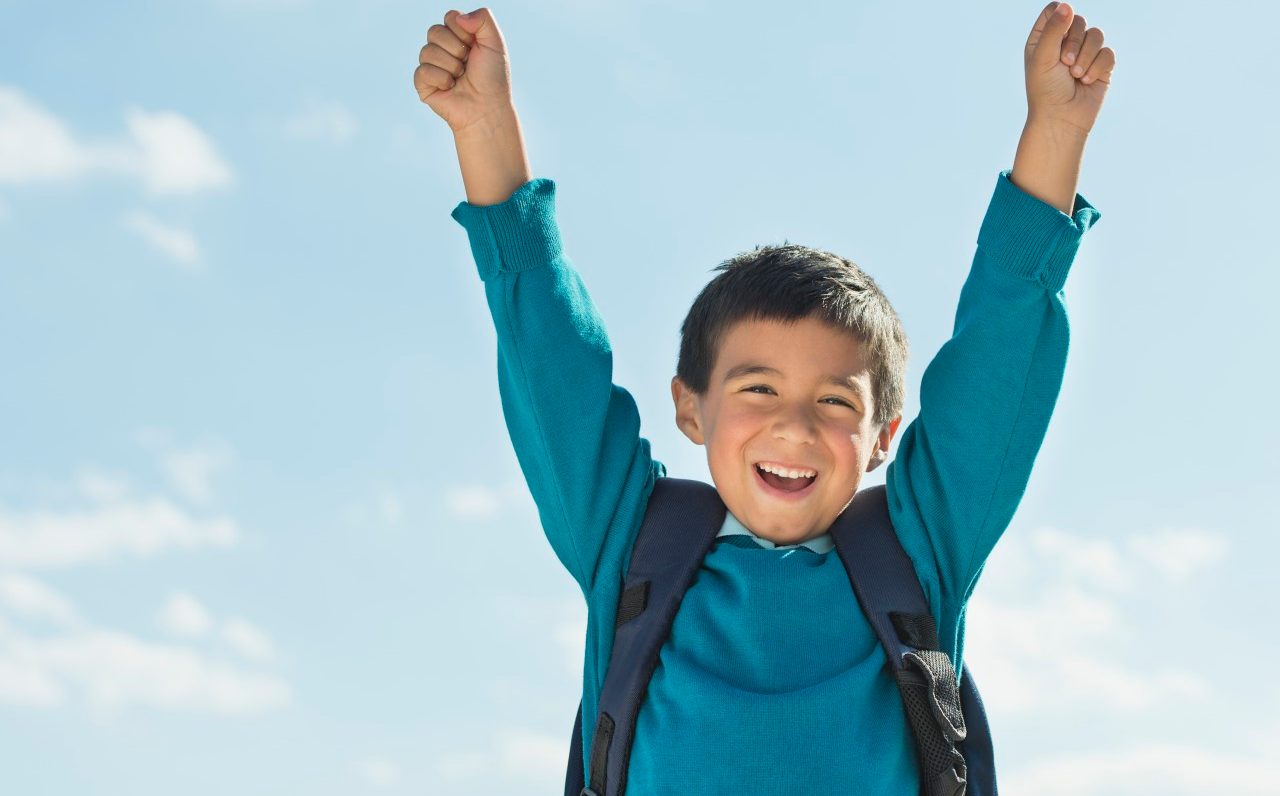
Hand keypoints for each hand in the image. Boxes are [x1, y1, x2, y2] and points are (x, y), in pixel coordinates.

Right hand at [415, 8, 514, 134]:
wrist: (487, 107)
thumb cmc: (492, 77)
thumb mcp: (495, 43)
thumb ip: (483, 18)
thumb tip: (458, 18)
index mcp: (458, 36)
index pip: (450, 18)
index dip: (463, 32)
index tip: (475, 47)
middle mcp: (442, 48)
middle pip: (434, 31)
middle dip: (456, 49)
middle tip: (467, 64)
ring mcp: (431, 65)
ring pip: (427, 51)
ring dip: (451, 66)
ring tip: (461, 77)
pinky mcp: (423, 83)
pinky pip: (422, 70)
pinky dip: (441, 79)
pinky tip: (450, 87)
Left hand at [1023, 2, 1115, 135]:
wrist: (1061, 119)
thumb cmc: (1045, 90)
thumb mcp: (1043, 58)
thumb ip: (1054, 30)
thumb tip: (1067, 5)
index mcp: (1043, 39)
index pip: (1055, 10)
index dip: (1061, 16)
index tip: (1059, 33)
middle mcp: (1064, 43)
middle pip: (1078, 20)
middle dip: (1075, 41)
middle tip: (1065, 62)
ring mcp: (1084, 53)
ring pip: (1096, 34)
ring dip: (1087, 56)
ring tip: (1075, 75)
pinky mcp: (1101, 65)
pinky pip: (1108, 52)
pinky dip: (1098, 67)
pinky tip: (1086, 81)